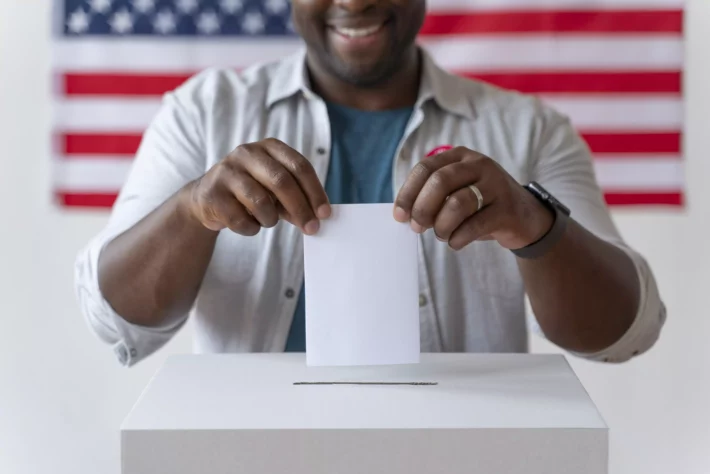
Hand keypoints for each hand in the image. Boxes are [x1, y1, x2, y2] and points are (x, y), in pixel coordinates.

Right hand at [183, 138, 330, 235]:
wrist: (207, 199)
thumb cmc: (252, 193)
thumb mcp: (276, 191)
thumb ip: (298, 200)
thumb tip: (319, 218)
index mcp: (269, 147)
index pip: (299, 166)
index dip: (315, 192)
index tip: (325, 214)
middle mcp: (247, 153)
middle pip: (282, 181)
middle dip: (301, 209)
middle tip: (312, 229)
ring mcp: (227, 171)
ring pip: (261, 202)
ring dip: (270, 220)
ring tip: (267, 220)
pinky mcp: (213, 193)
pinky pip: (241, 220)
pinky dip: (251, 228)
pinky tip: (248, 224)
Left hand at [393, 147, 553, 250]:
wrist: (525, 217)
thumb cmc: (481, 206)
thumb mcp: (456, 192)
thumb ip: (432, 197)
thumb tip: (405, 215)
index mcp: (460, 157)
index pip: (425, 168)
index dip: (408, 193)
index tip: (399, 216)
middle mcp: (479, 165)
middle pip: (439, 182)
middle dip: (422, 209)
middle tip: (418, 228)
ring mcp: (496, 185)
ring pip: (457, 204)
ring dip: (442, 226)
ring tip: (442, 235)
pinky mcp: (507, 209)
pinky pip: (475, 225)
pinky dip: (458, 238)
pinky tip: (455, 242)